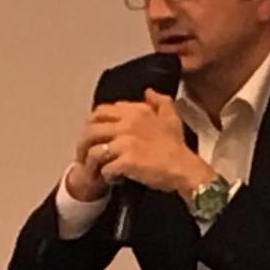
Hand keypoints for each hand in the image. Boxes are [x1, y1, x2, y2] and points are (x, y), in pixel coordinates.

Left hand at [88, 90, 216, 197]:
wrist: (185, 169)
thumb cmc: (177, 148)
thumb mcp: (171, 118)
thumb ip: (160, 101)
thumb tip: (149, 91)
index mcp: (135, 112)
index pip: (102, 111)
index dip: (93, 123)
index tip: (92, 134)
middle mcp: (127, 124)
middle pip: (91, 130)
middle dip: (83, 143)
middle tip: (83, 154)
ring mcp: (125, 143)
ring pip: (94, 150)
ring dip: (92, 162)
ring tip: (95, 169)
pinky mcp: (126, 161)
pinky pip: (105, 169)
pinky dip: (106, 176)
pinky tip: (112, 178)